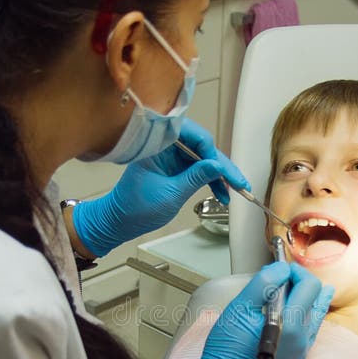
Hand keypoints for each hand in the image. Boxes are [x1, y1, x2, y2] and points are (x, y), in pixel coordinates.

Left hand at [72, 119, 249, 256]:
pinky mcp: (173, 166)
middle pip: (201, 146)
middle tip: (239, 182)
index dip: (214, 155)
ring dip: (218, 173)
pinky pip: (196, 167)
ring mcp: (170, 154)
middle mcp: (164, 144)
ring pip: (202, 157)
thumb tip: (217, 166)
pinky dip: (209, 178)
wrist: (118, 221)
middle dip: (221, 165)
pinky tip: (221, 191)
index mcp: (157, 143)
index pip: (194, 137)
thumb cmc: (134, 208)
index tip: (228, 173)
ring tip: (233, 191)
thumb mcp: (170, 194)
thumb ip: (195, 177)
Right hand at [186, 262, 332, 358]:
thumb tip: (282, 269)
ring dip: (304, 295)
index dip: (294, 271)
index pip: (309, 285)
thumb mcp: (239, 307)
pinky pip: (311, 326)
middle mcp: (303, 338)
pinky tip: (295, 306)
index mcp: (291, 326)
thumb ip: (263, 283)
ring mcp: (303, 349)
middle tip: (279, 278)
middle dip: (299, 281)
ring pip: (317, 311)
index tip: (278, 269)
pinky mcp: (299, 355)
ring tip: (287, 288)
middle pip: (317, 295)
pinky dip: (305, 311)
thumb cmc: (227, 348)